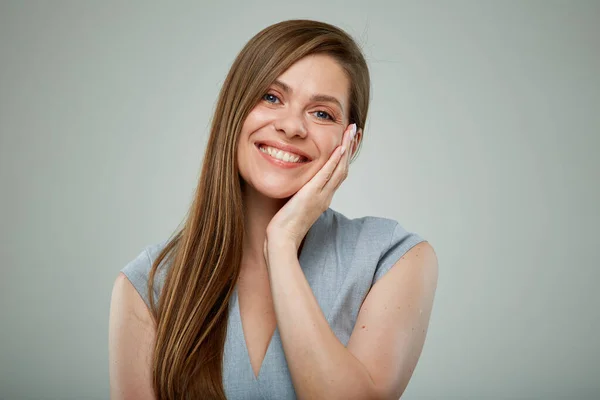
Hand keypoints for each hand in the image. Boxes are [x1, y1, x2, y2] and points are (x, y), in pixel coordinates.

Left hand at [264, 123, 357, 256]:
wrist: (282, 241)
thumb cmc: (284, 229)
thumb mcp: (294, 208)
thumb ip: (298, 196)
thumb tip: (296, 188)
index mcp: (323, 198)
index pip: (337, 174)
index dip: (344, 157)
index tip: (347, 142)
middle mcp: (326, 196)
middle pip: (343, 168)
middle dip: (349, 148)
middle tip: (354, 130)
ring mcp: (321, 196)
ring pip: (339, 168)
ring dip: (346, 148)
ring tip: (351, 132)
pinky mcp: (312, 195)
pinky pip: (326, 175)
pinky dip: (334, 161)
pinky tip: (340, 148)